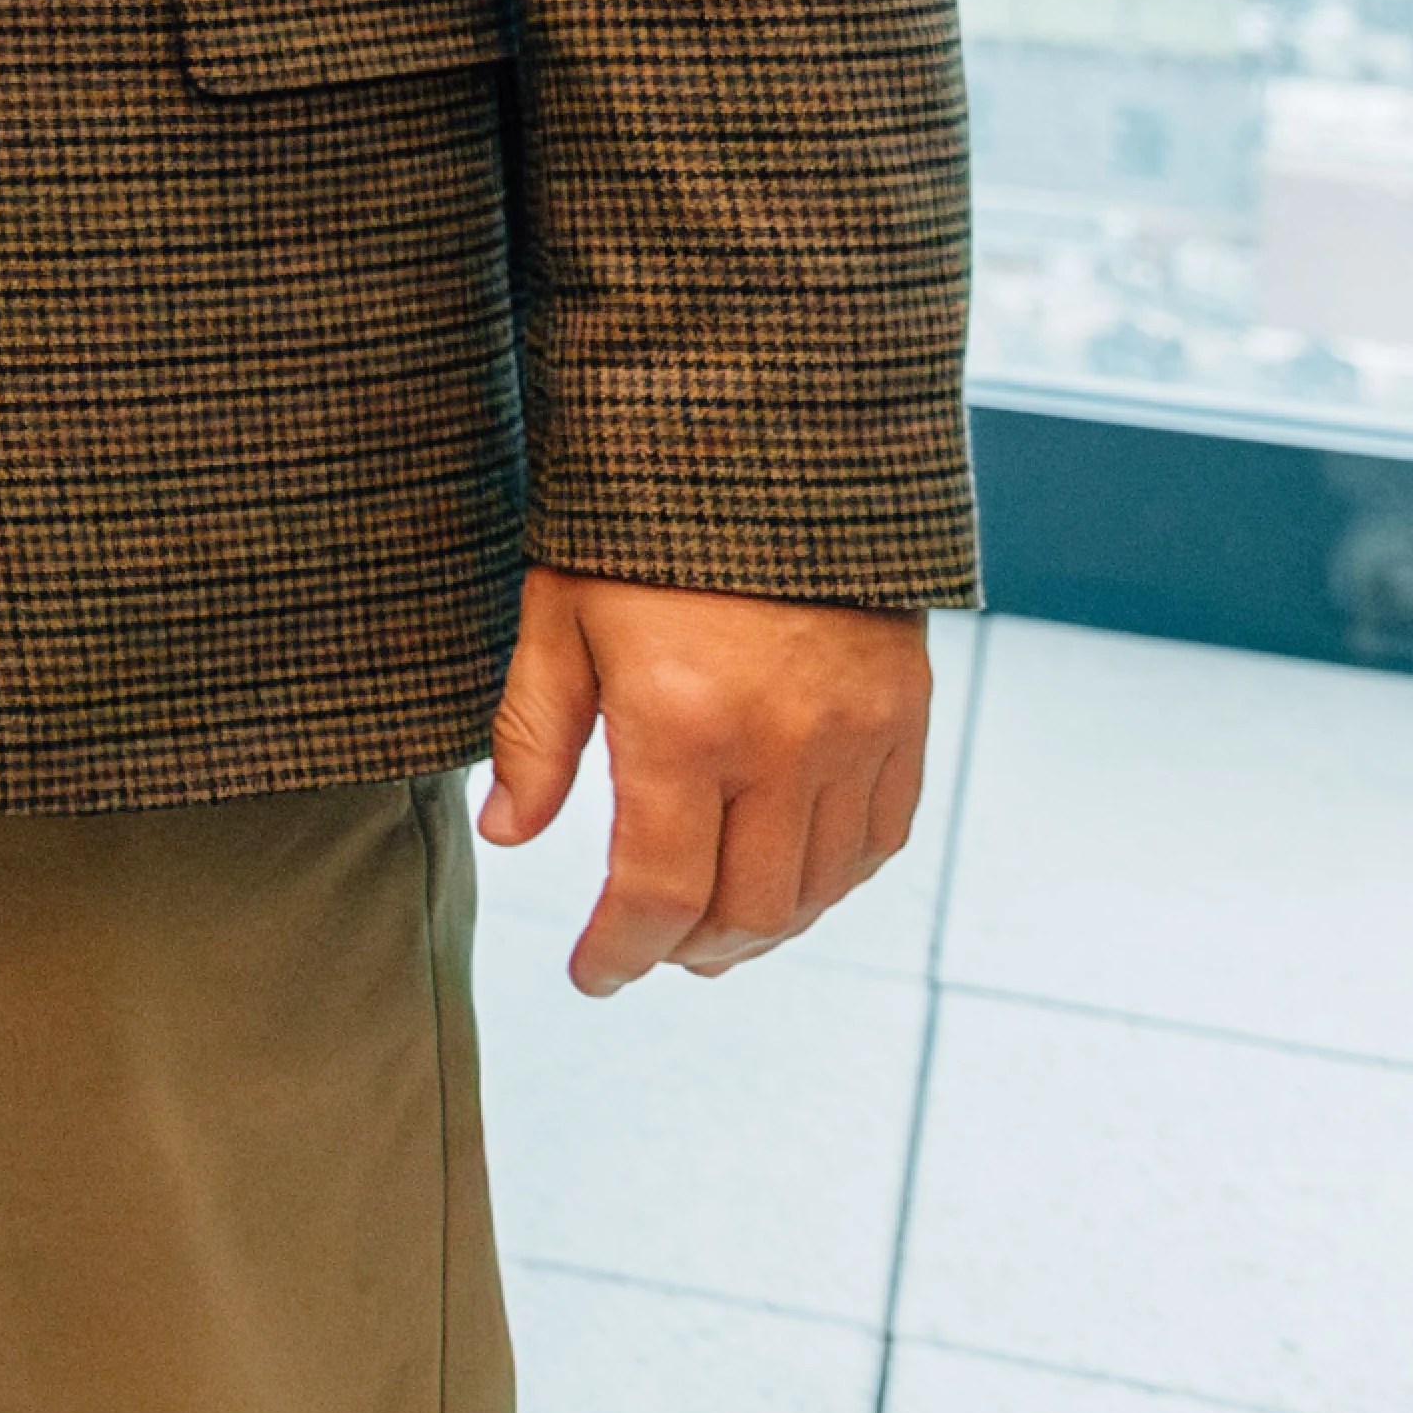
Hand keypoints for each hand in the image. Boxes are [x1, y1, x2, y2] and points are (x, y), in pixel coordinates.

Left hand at [483, 569, 935, 992]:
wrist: (769, 438)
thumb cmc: (640, 525)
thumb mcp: (557, 615)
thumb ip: (533, 735)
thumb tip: (507, 834)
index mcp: (683, 724)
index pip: (658, 893)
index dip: (620, 952)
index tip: (592, 974)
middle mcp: (782, 743)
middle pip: (747, 910)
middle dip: (689, 951)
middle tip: (648, 954)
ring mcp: (857, 733)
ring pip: (821, 887)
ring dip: (763, 930)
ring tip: (711, 935)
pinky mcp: (905, 714)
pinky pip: (880, 836)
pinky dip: (834, 880)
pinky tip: (788, 880)